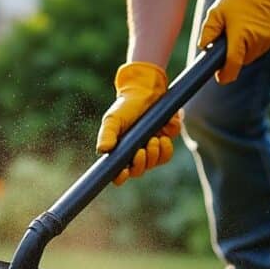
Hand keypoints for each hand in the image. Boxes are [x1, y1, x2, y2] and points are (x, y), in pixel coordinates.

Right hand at [96, 62, 180, 185]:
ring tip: (154, 139)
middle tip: (142, 150)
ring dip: (154, 155)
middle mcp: (134, 153)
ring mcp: (150, 149)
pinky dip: (166, 147)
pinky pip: (166, 154)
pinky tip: (163, 135)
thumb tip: (102, 150)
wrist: (146, 91)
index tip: (123, 172)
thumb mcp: (113, 119)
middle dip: (141, 163)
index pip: (118, 173)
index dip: (120, 177)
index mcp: (119, 151)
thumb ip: (107, 134)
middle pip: (137, 171)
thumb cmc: (126, 106)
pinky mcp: (164, 143)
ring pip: (153, 164)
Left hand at [198, 0, 269, 83]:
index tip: (220, 78)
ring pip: (251, 57)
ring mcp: (267, 39)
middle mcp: (256, 39)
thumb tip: (202, 47)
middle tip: (227, 41)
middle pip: (241, 62)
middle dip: (233, 57)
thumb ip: (208, 31)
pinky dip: (253, 46)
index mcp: (240, 34)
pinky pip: (260, 50)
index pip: (233, 64)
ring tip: (240, 31)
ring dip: (243, 51)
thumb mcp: (216, 12)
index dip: (225, 74)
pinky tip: (250, 31)